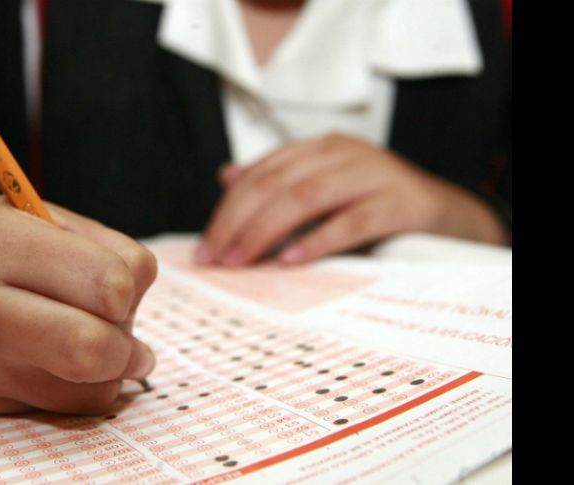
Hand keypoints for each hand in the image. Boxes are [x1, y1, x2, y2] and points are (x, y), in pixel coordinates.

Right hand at [0, 194, 157, 413]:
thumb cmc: (13, 242)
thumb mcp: (59, 221)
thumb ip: (113, 252)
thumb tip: (136, 307)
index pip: (107, 283)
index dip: (130, 290)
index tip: (122, 290)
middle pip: (88, 349)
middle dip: (126, 349)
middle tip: (131, 342)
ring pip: (84, 389)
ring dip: (112, 371)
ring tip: (101, 345)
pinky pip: (64, 406)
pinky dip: (86, 389)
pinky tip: (70, 364)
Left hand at [196, 133, 507, 265]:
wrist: (447, 216)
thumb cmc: (375, 206)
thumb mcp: (324, 189)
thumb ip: (279, 182)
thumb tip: (227, 176)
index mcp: (320, 149)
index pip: (262, 173)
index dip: (228, 209)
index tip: (205, 247)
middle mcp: (342, 153)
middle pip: (276, 183)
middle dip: (238, 222)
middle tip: (214, 259)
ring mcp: (373, 174)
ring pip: (306, 197)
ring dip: (265, 231)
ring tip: (240, 262)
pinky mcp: (399, 203)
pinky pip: (351, 221)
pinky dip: (316, 241)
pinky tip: (290, 261)